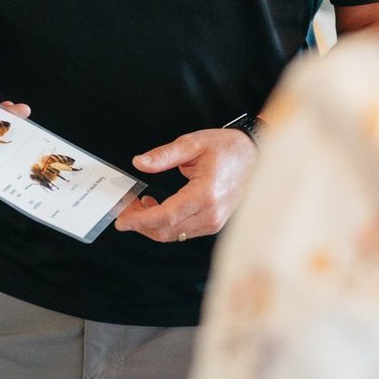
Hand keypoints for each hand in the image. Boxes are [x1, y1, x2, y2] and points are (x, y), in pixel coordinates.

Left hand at [113, 128, 255, 242]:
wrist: (256, 155)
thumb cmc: (228, 148)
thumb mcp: (193, 143)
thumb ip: (164, 155)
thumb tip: (140, 163)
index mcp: (206, 193)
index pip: (166, 216)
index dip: (140, 220)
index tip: (122, 220)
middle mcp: (211, 213)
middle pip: (167, 231)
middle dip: (141, 223)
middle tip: (126, 207)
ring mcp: (214, 221)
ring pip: (174, 235)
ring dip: (151, 224)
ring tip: (139, 204)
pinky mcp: (214, 223)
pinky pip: (183, 231)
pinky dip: (166, 224)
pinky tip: (157, 206)